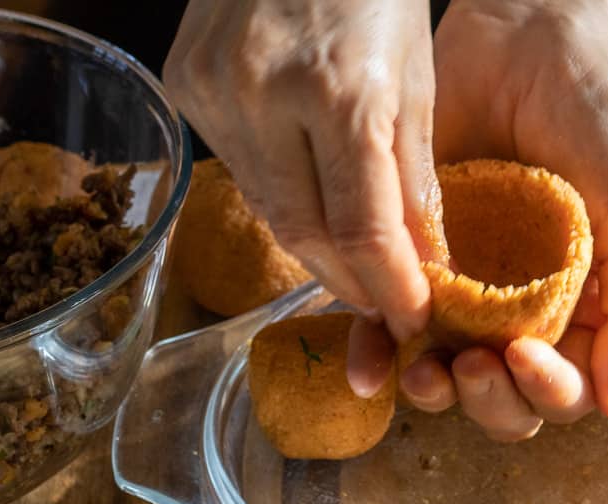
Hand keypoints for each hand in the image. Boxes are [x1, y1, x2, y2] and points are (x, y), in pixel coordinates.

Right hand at [163, 0, 443, 369]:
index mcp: (340, 88)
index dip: (390, 289)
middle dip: (350, 281)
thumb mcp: (415, 79)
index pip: (364, 228)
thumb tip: (422, 269)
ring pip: (268, 211)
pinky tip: (309, 205)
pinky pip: (241, 172)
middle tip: (383, 305)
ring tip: (353, 267)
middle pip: (306, 233)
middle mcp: (265, 93)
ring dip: (315, 247)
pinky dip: (280, 198)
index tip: (412, 320)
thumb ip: (414, 180)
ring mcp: (214, 90)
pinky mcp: (186, 87)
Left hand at [402, 0, 607, 438]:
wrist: (526, 38)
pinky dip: (378, 353)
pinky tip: (370, 360)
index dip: (548, 392)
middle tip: (473, 365)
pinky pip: (392, 327)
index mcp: (584, 311)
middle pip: (507, 402)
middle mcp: (524, 315)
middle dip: (490, 401)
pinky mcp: (414, 264)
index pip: (567, 390)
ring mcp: (467, 295)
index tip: (525, 355)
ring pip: (447, 379)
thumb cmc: (596, 117)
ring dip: (435, 392)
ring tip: (423, 370)